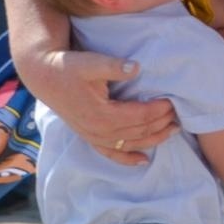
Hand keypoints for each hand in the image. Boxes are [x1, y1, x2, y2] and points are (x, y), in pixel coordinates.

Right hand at [33, 49, 175, 165]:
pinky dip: (127, 159)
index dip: (158, 111)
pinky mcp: (89, 136)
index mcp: (101, 114)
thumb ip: (114, 66)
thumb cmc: (68, 68)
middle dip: (161, 124)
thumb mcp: (90, 63)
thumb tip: (136, 68)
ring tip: (173, 131)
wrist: (44, 76)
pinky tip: (143, 161)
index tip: (173, 102)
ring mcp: (93, 136)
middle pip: (138, 132)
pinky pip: (111, 153)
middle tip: (179, 114)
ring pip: (129, 145)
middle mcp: (98, 130)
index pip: (139, 117)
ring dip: (153, 140)